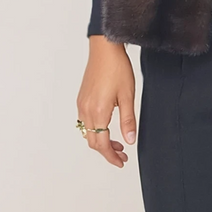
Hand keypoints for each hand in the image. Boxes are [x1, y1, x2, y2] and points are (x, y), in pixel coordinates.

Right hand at [77, 37, 136, 168]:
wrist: (104, 49)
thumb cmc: (117, 68)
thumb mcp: (127, 96)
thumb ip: (128, 121)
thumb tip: (130, 140)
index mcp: (98, 111)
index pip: (102, 144)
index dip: (111, 156)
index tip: (121, 162)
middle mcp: (86, 110)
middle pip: (93, 141)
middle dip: (107, 151)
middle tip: (122, 154)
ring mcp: (82, 104)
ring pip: (88, 133)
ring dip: (101, 141)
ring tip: (117, 142)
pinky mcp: (81, 99)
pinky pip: (85, 122)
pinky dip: (95, 130)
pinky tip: (107, 127)